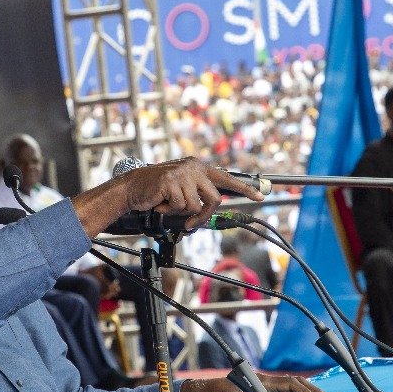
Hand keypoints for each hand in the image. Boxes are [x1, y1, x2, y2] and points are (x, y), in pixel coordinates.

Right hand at [71, 157, 264, 235]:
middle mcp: (193, 168)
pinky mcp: (171, 182)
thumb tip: (215, 208)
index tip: (260, 195)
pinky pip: (180, 207)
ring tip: (167, 204)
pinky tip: (159, 202)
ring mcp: (182, 174)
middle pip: (214, 199)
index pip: (226, 178)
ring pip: (195, 206)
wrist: (132, 188)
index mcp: (198, 168)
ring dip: (180, 212)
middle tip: (190, 223)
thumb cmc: (157, 191)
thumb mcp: (181, 190)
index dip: (244, 189)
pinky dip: (169, 210)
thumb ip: (198, 194)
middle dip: (203, 215)